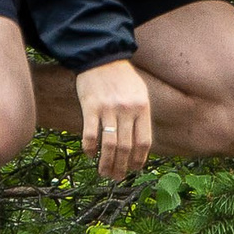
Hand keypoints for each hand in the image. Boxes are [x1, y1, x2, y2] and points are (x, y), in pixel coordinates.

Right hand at [76, 59, 152, 180]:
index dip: (139, 159)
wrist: (101, 56)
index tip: (133, 169)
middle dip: (121, 166)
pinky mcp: (90, 106)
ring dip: (106, 163)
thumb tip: (139, 143)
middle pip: (125, 147)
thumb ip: (141, 115)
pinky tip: (89, 154)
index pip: (144, 141)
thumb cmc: (121, 77)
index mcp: (142, 108)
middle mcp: (127, 110)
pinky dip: (89, 148)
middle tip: (116, 177)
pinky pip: (90, 134)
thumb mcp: (140, 93)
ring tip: (104, 173)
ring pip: (109, 145)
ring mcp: (108, 109)